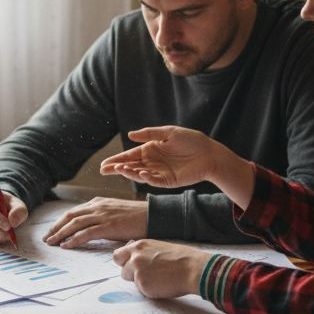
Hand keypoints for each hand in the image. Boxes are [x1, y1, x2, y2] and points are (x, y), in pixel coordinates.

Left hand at [44, 197, 146, 247]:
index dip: (61, 222)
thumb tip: (90, 229)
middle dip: (56, 227)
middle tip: (47, 238)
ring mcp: (102, 215)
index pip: (74, 211)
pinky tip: (66, 245)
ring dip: (60, 234)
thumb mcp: (115, 212)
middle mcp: (98, 206)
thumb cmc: (137, 217)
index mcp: (98, 202)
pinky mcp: (108, 225)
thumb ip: (102, 217)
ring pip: (75, 223)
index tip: (52, 231)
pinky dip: (74, 239)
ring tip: (52, 243)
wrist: (154, 215)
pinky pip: (86, 232)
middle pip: (70, 216)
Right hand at [100, 126, 222, 188]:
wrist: (210, 153)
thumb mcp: (168, 132)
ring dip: (129, 172)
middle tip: (103, 170)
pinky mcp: (168, 181)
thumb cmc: (191, 140)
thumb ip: (149, 134)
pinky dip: (146, 178)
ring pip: (140, 174)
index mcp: (150, 150)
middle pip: (131, 167)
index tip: (104, 164)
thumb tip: (130, 135)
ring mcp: (159, 173)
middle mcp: (152, 162)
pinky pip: (154, 180)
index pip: (130, 156)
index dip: (116, 160)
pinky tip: (140, 172)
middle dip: (117, 168)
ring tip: (120, 169)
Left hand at [112, 239, 210, 299]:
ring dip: (139, 281)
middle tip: (143, 275)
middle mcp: (135, 257)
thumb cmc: (182, 259)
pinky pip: (141, 290)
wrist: (193, 269)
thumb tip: (136, 258)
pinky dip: (149, 290)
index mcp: (140, 246)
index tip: (130, 265)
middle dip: (129, 272)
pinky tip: (162, 285)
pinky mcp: (142, 284)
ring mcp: (137, 271)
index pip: (119, 254)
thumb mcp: (159, 248)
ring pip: (130, 280)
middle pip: (121, 268)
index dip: (124, 261)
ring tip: (157, 279)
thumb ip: (144, 253)